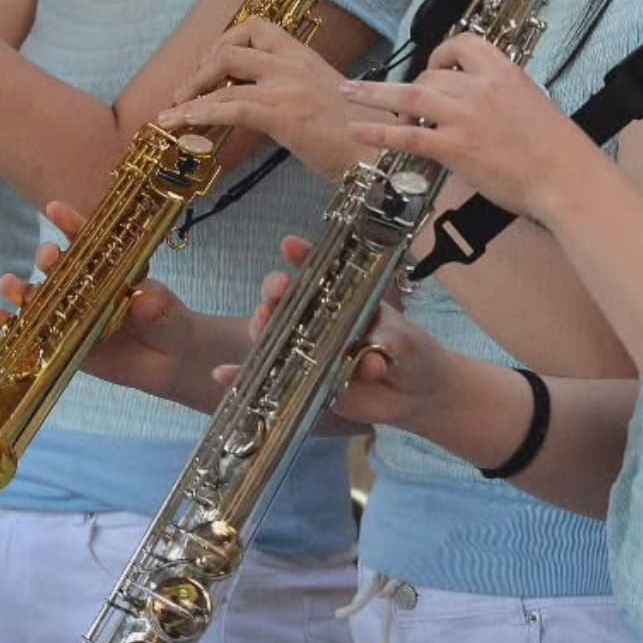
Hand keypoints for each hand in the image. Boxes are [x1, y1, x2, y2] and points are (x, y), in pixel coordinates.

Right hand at [0, 202, 208, 404]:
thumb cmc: (171, 323)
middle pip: (60, 268)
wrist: (172, 362)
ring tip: (8, 284)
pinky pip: (36, 333)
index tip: (54, 208)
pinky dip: (13, 326)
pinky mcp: (64, 344)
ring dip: (21, 289)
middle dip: (49, 258)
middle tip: (48, 257)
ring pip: (41, 298)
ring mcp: (72, 315)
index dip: (71, 224)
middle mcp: (86, 287)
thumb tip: (142, 301)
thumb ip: (157, 307)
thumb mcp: (170, 313)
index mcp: (109, 268)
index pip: (88, 241)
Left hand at [154, 18, 383, 181]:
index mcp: (305, 57)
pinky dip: (200, 112)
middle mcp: (295, 64)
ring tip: (171, 114)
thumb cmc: (360, 136)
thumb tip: (262, 101)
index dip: (224, 42)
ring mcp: (288, 87)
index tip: (209, 64)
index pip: (256, 28)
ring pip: (224, 75)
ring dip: (191, 93)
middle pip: (232, 47)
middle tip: (185, 92)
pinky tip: (183, 122)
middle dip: (200, 69)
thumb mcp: (326, 100)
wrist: (384, 157)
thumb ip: (295, 91)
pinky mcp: (283, 115)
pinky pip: (230, 107)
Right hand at [229, 235, 444, 430]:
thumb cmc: (414, 354)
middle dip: (276, 290)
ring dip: (261, 326)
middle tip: (279, 289)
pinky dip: (242, 377)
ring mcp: (308, 351)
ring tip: (260, 323)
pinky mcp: (302, 383)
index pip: (320, 271)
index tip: (290, 246)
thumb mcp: (408, 343)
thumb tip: (370, 362)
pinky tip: (223, 375)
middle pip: (287, 300)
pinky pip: (270, 378)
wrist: (420, 397)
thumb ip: (389, 346)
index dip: (303, 256)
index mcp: (344, 298)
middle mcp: (319, 320)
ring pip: (274, 335)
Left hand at [336, 33, 591, 224]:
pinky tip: (356, 130)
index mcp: (503, 72)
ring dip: (371, 93)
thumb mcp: (531, 104)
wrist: (567, 177)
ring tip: (345, 91)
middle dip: (413, 91)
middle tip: (405, 107)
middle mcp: (480, 87)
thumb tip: (478, 100)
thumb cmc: (557, 149)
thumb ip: (500, 95)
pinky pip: (406, 136)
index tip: (434, 67)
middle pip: (431, 77)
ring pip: (408, 97)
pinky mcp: (454, 148)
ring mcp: (464, 117)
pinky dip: (377, 132)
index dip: (441, 54)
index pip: (462, 45)